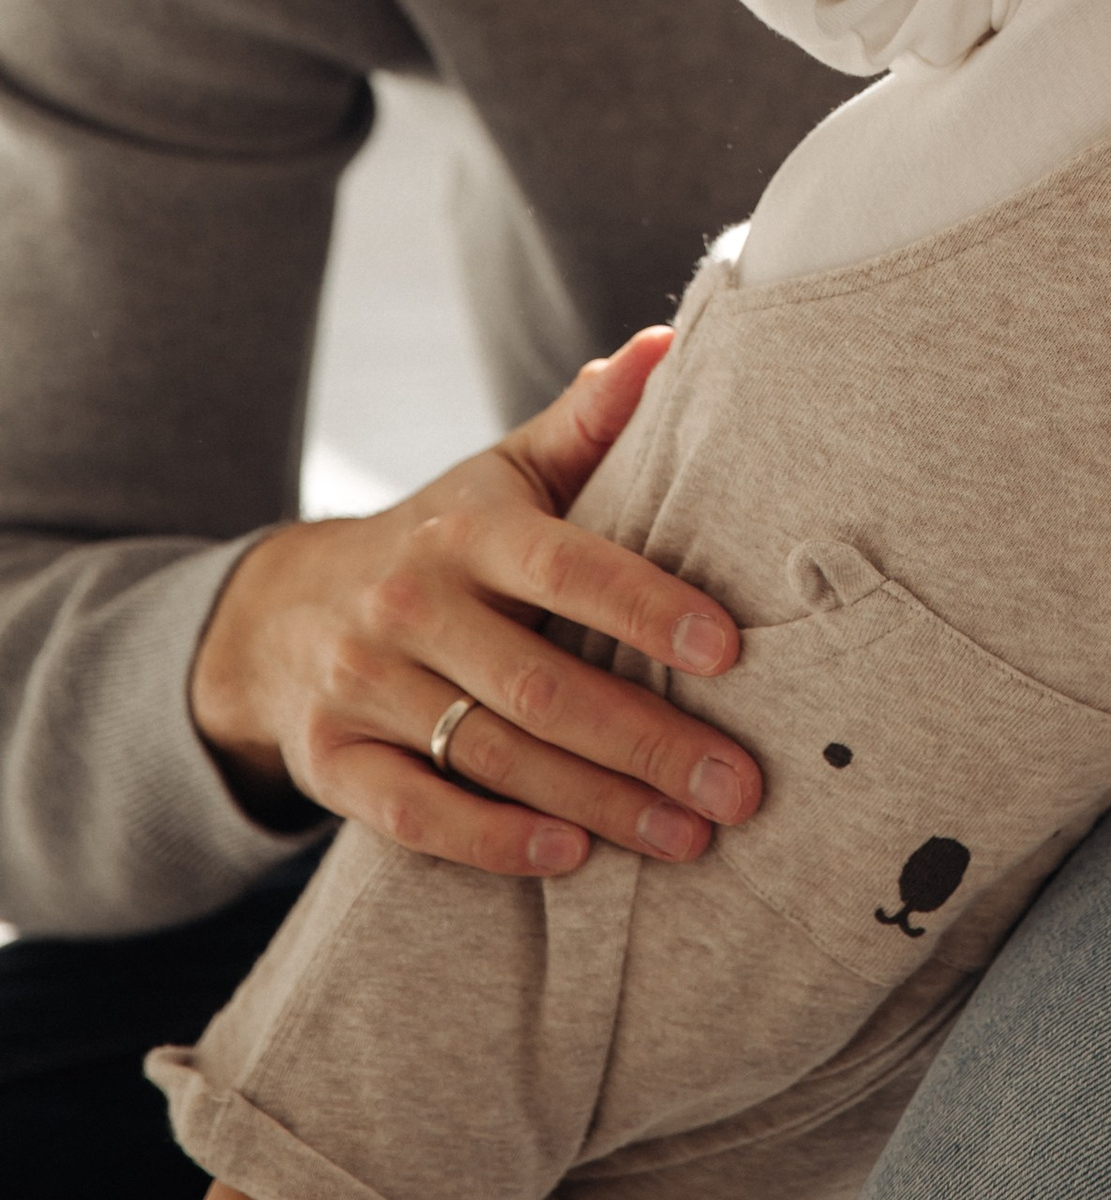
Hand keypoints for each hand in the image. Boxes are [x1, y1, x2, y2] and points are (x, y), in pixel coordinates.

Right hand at [188, 328, 763, 877]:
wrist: (281, 612)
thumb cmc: (440, 538)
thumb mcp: (505, 473)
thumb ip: (590, 420)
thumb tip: (670, 343)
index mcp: (468, 532)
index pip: (566, 568)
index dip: (647, 608)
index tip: (731, 651)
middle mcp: (409, 605)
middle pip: (542, 687)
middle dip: (650, 742)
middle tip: (741, 789)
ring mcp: (363, 686)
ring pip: (493, 756)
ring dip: (600, 804)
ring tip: (692, 837)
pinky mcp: (330, 761)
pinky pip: (415, 813)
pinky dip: (493, 841)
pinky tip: (572, 857)